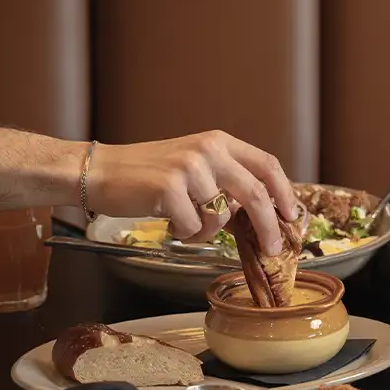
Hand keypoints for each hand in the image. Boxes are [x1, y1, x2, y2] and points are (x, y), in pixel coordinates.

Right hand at [86, 131, 298, 254]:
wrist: (97, 171)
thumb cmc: (147, 174)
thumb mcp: (194, 164)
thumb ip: (226, 179)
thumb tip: (263, 212)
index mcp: (218, 141)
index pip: (267, 164)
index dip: (285, 192)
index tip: (292, 215)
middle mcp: (207, 150)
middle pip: (256, 194)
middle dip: (269, 226)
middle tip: (273, 248)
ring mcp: (189, 168)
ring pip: (221, 218)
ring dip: (206, 231)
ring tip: (184, 222)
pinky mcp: (169, 189)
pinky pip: (194, 227)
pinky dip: (184, 233)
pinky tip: (166, 221)